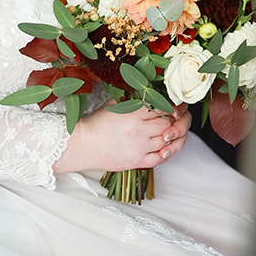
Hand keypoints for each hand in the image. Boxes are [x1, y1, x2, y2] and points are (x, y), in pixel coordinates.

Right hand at [55, 103, 190, 174]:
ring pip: (166, 141)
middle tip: (173, 119)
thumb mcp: (113, 105)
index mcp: (133, 114)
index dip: (170, 107)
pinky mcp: (136, 162)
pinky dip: (166, 153)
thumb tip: (147, 93)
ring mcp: (139, 148)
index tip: (171, 107)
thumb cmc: (95, 125)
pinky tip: (165, 148)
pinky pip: (160, 159)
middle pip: (168, 124)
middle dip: (173, 121)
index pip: (161, 108)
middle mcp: (139, 131)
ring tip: (170, 132)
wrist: (82, 145)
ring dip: (171, 136)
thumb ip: (131, 100)